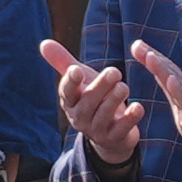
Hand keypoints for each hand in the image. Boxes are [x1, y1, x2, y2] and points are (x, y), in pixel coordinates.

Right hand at [44, 33, 141, 168]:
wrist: (108, 134)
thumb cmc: (92, 99)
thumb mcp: (80, 80)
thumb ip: (63, 62)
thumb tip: (44, 43)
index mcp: (70, 102)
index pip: (67, 92)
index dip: (71, 82)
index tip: (77, 70)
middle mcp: (80, 117)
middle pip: (87, 103)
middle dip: (100, 87)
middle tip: (114, 71)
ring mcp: (96, 130)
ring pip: (103, 116)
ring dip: (113, 101)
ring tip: (124, 87)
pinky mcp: (114, 138)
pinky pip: (121, 130)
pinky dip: (130, 119)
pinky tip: (138, 107)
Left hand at [130, 40, 181, 180]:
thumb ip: (175, 94)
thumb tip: (162, 76)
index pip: (168, 72)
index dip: (152, 58)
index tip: (136, 45)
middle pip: (171, 72)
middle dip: (153, 57)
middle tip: (137, 44)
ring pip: (178, 83)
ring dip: (163, 69)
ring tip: (149, 56)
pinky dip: (179, 91)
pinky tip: (170, 81)